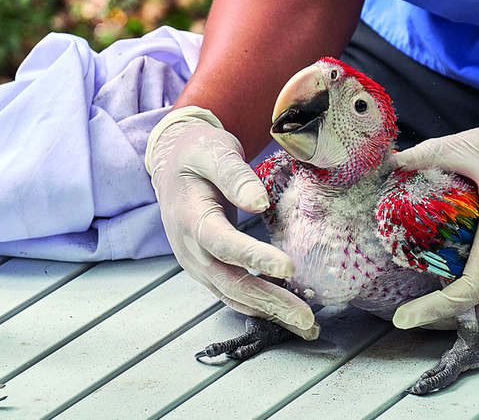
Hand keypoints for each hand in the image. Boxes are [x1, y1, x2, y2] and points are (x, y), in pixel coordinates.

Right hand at [145, 106, 318, 339]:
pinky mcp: (208, 269)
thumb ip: (234, 175)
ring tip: (305, 326)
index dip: (254, 257)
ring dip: (269, 312)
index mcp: (190, 217)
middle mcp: (190, 249)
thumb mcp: (213, 152)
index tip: (288, 266)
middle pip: (230, 282)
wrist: (173, 164)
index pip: (223, 243)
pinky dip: (260, 306)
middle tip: (306, 317)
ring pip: (233, 295)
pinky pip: (233, 293)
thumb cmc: (197, 153)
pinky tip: (286, 315)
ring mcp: (197, 263)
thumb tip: (258, 201)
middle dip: (270, 301)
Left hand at [391, 67, 478, 328]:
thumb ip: (430, 153)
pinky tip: (462, 284)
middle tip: (411, 313)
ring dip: (467, 315)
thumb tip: (391, 161)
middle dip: (444, 321)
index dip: (434, 310)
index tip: (402, 317)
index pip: (470, 290)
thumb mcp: (474, 145)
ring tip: (431, 303)